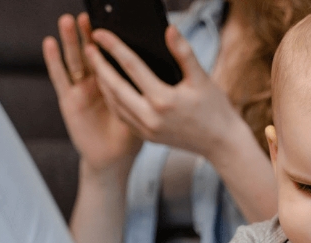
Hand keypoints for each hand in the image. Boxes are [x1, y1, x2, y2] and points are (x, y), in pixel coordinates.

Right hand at [42, 13, 142, 174]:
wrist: (114, 160)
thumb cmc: (131, 136)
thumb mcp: (145, 109)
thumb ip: (147, 89)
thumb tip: (164, 65)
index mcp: (117, 84)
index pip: (113, 57)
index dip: (111, 40)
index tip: (112, 21)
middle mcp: (98, 83)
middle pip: (92, 54)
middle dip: (89, 34)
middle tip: (88, 15)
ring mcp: (82, 90)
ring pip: (75, 60)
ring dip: (71, 40)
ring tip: (69, 21)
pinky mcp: (69, 101)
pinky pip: (60, 78)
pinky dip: (54, 61)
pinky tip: (50, 43)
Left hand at [85, 24, 241, 159]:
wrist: (222, 143)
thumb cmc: (215, 110)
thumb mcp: (202, 79)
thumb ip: (184, 53)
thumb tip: (169, 30)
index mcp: (164, 100)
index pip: (131, 67)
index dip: (114, 47)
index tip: (100, 34)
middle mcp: (151, 117)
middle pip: (115, 86)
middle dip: (99, 65)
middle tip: (88, 47)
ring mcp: (147, 129)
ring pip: (115, 103)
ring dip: (102, 84)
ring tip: (95, 66)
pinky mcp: (147, 137)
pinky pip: (122, 117)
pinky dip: (113, 101)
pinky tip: (110, 90)